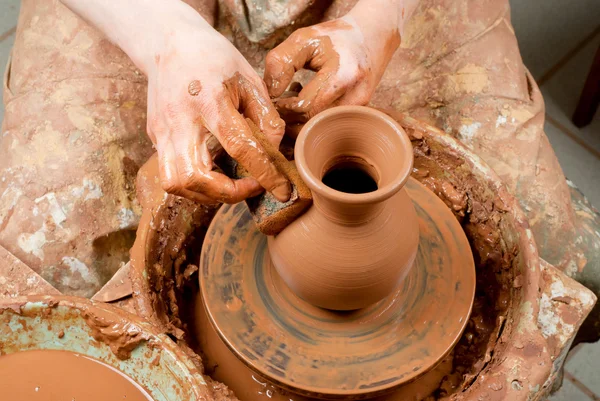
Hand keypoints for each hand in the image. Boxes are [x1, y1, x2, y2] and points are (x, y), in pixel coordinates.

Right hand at [145, 21, 290, 203]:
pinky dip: (194, 185)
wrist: (169, 43)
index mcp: (210, 101)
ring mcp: (162, 131)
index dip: (264, 174)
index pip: (240, 147)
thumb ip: (265, 117)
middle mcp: (180, 120)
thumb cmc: (213, 58)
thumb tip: (275, 152)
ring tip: (230, 186)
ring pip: (175, 183)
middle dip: (227, 193)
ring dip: (206, 194)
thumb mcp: (249, 79)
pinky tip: (213, 174)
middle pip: (194, 177)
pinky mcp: (154, 137)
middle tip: (251, 187)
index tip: (283, 190)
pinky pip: (171, 174)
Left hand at [264, 8, 400, 122]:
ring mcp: (359, 110)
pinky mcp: (358, 115)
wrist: (372, 37)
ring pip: (319, 130)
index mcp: (343, 76)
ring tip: (292, 99)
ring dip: (299, 121)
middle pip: (312, 124)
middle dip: (289, 118)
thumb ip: (281, 62)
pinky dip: (311, 119)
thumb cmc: (336, 37)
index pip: (304, 108)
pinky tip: (307, 101)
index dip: (283, 107)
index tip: (273, 97)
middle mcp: (355, 98)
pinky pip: (328, 126)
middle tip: (278, 102)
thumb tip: (270, 93)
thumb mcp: (303, 39)